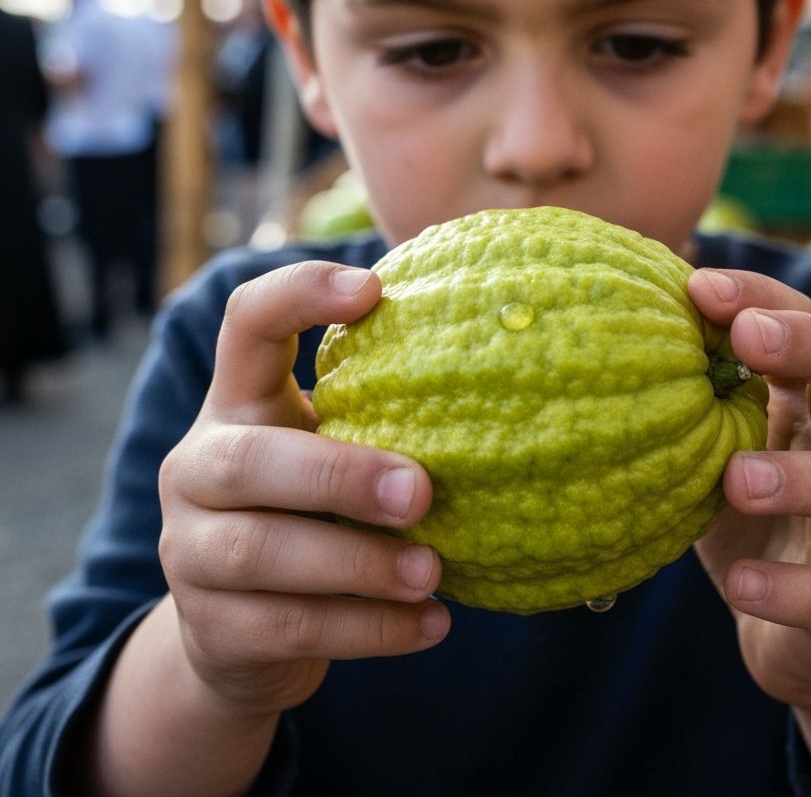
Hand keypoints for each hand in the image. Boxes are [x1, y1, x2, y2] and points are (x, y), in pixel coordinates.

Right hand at [157, 261, 449, 715]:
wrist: (238, 632)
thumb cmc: (311, 514)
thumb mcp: (330, 452)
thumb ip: (381, 417)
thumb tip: (507, 358)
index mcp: (236, 405)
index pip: (247, 322)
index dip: (299, 293)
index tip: (374, 289)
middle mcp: (198, 470)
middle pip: (249, 460)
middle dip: (339, 475)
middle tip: (422, 493)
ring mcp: (191, 551)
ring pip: (263, 554)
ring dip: (360, 565)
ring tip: (433, 573)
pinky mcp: (212, 628)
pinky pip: (291, 629)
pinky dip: (370, 629)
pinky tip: (431, 624)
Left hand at [687, 267, 810, 710]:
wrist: (810, 638)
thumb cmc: (744, 523)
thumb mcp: (709, 454)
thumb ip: (680, 408)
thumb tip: (589, 341)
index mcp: (807, 404)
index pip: (804, 323)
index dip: (761, 296)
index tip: (698, 285)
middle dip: (810, 343)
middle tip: (749, 336)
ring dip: (805, 477)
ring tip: (737, 479)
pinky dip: (791, 590)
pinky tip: (741, 587)